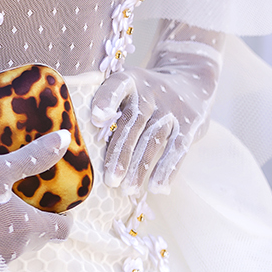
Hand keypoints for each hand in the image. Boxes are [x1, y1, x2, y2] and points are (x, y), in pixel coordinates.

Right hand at [0, 130, 74, 261]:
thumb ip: (34, 157)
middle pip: (38, 238)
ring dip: (12, 230)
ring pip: (14, 246)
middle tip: (23, 197)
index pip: (61, 230)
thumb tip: (65, 140)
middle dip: (35, 220)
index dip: (64, 217)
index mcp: (27, 229)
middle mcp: (15, 251)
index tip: (58, 203)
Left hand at [90, 24, 222, 193]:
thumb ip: (109, 109)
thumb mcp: (129, 90)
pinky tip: (157, 188)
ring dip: (140, 166)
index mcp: (130, 81)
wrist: (191, 82)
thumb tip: (81, 143)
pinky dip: (167, 169)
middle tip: (110, 180)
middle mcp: (150, 92)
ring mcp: (170, 108)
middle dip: (121, 153)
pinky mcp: (189, 124)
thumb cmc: (145, 95)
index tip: (96, 118)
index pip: (117, 86)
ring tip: (128, 189)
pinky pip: (177, 148)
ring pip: (154, 139)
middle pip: (133, 122)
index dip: (106, 99)